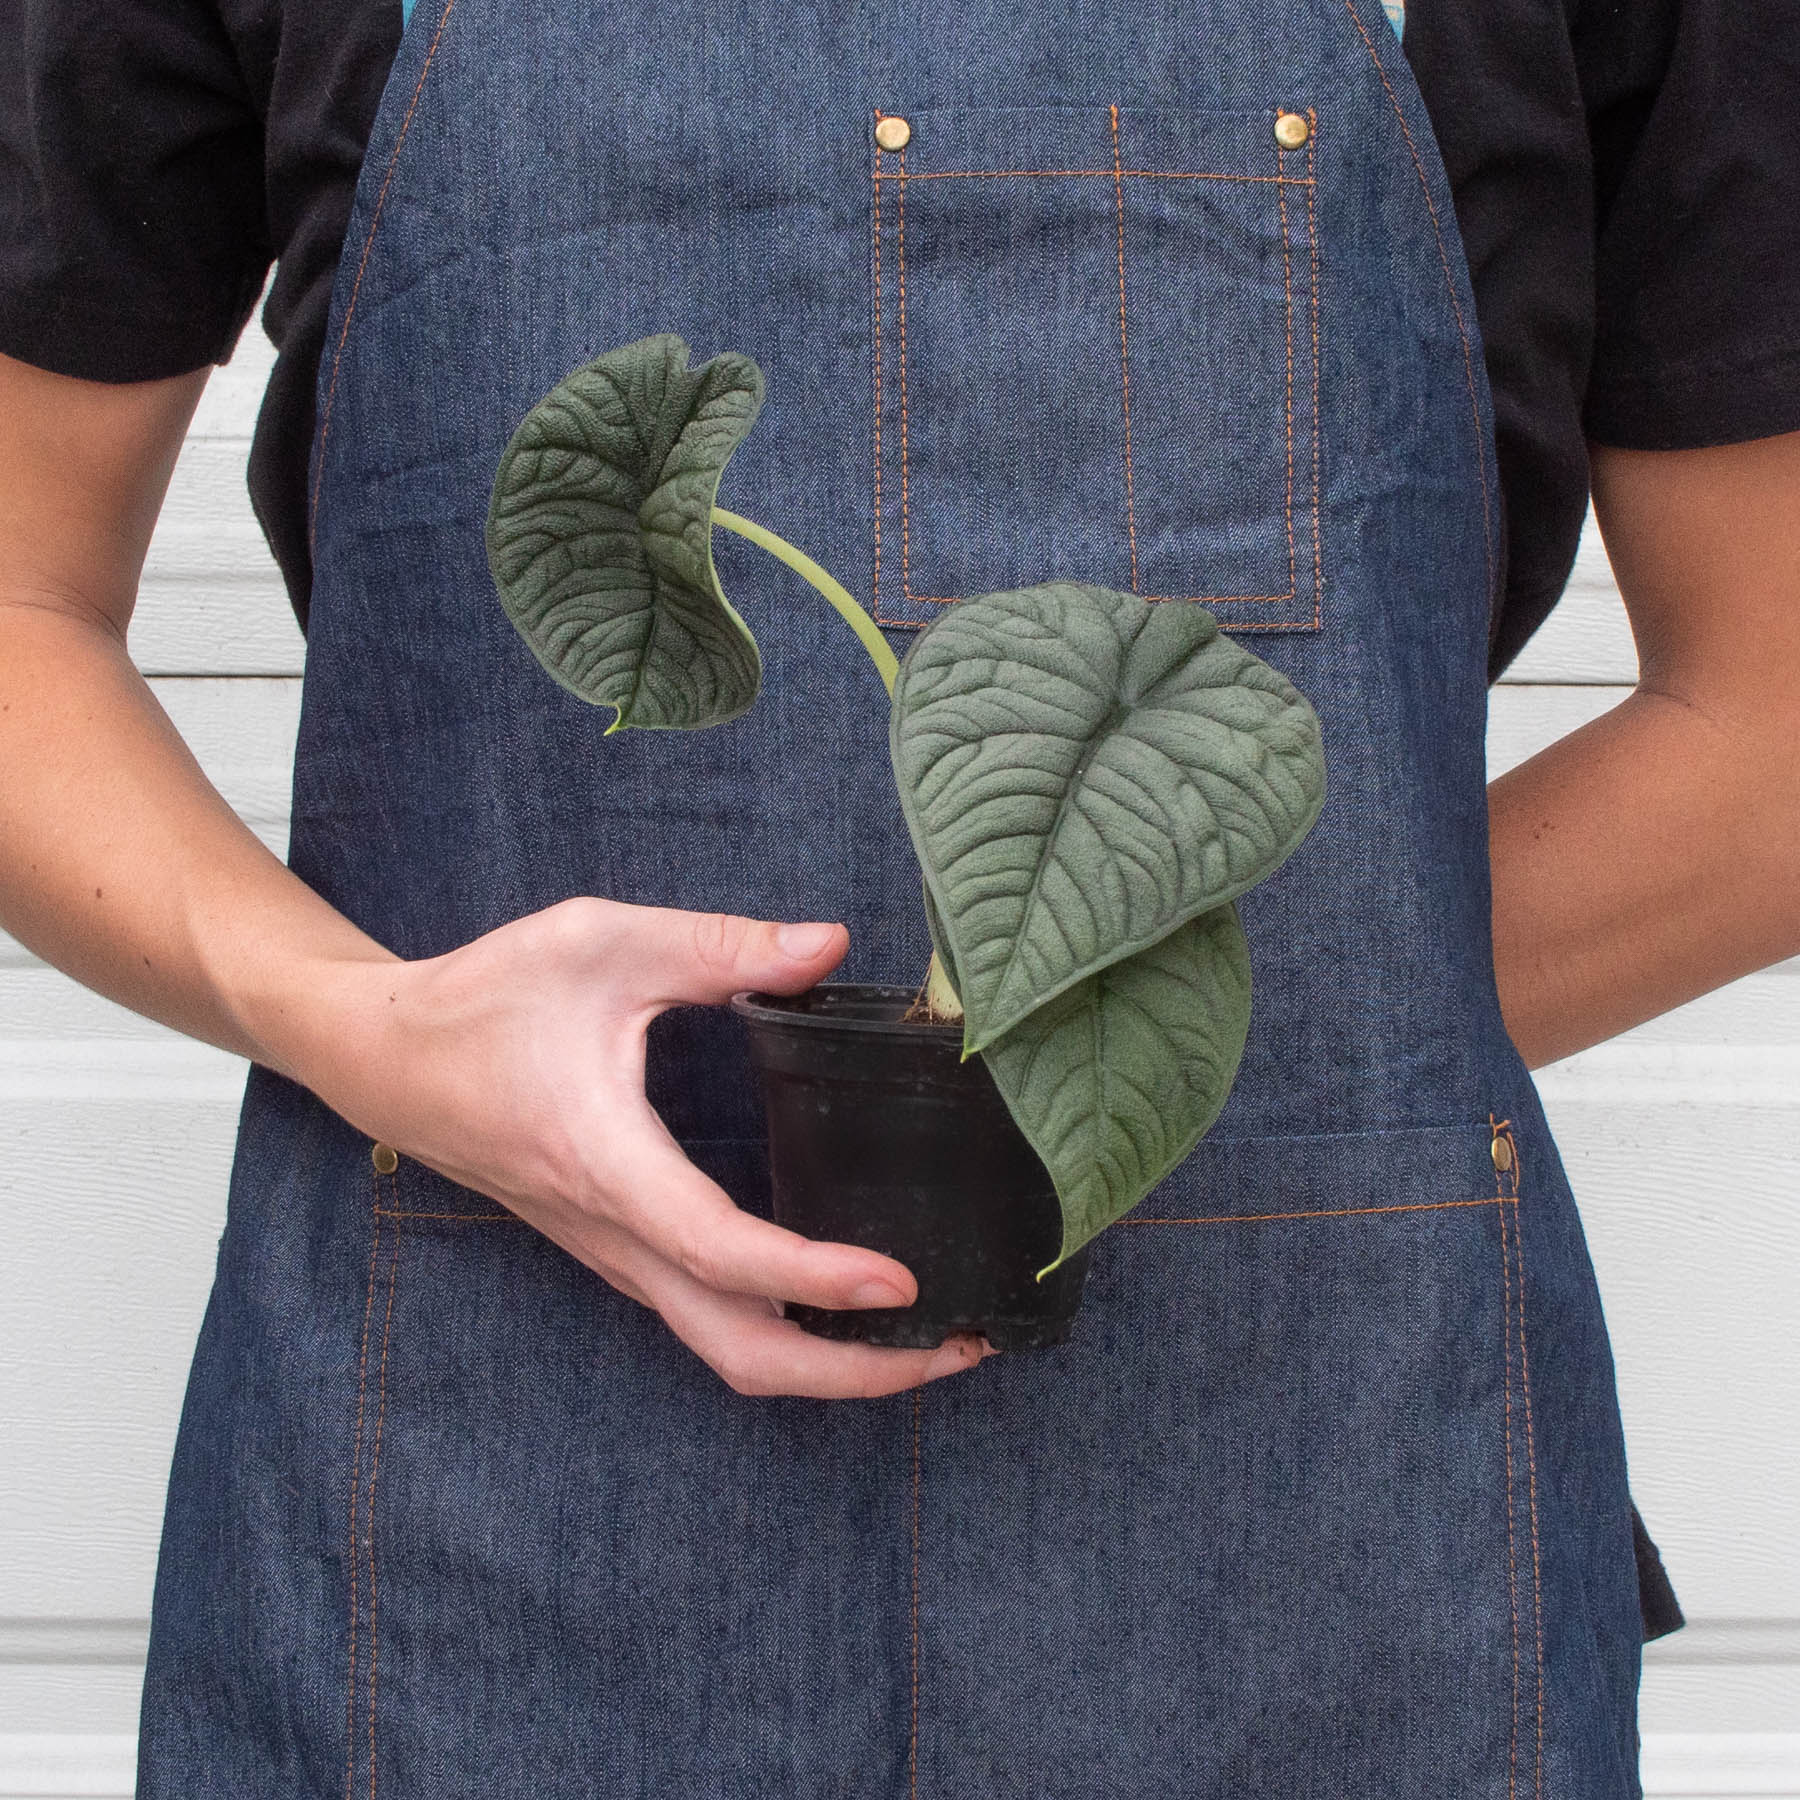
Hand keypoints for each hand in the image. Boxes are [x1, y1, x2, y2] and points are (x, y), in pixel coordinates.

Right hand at [300, 896, 997, 1398]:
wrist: (385, 1058)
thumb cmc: (484, 999)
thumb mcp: (599, 942)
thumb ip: (717, 945)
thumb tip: (830, 945)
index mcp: (610, 1164)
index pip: (725, 1251)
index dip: (816, 1277)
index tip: (902, 1281)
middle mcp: (616, 1234)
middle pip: (741, 1353)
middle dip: (853, 1373)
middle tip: (956, 1349)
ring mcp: (615, 1255)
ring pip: (727, 1350)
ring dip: (830, 1363)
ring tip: (926, 1338)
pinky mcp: (618, 1250)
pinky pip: (709, 1318)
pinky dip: (788, 1331)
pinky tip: (844, 1297)